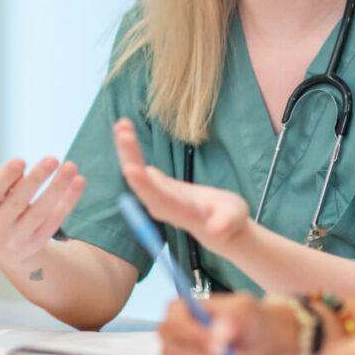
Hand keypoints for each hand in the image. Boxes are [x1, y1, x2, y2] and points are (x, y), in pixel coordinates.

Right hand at [0, 156, 85, 270]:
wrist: (2, 250)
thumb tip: (21, 171)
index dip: (5, 177)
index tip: (21, 161)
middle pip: (18, 202)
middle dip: (36, 179)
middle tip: (53, 159)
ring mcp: (17, 239)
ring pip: (41, 211)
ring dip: (58, 188)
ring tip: (70, 167)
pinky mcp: (37, 243)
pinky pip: (55, 220)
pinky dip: (68, 201)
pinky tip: (78, 183)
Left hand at [113, 118, 248, 253]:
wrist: (217, 226)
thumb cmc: (228, 219)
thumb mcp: (232, 219)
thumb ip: (225, 222)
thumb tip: (217, 230)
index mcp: (180, 210)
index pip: (158, 197)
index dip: (144, 184)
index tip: (131, 168)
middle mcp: (162, 204)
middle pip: (140, 182)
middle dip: (130, 157)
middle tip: (122, 132)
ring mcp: (156, 194)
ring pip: (135, 172)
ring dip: (127, 150)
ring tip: (121, 125)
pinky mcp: (156, 185)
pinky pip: (137, 166)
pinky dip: (130, 149)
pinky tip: (123, 129)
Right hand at [157, 294, 301, 354]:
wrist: (251, 340)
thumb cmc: (245, 320)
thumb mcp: (245, 311)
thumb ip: (232, 319)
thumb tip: (218, 335)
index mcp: (177, 308)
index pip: (175, 324)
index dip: (195, 338)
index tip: (219, 350)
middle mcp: (169, 332)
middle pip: (177, 352)